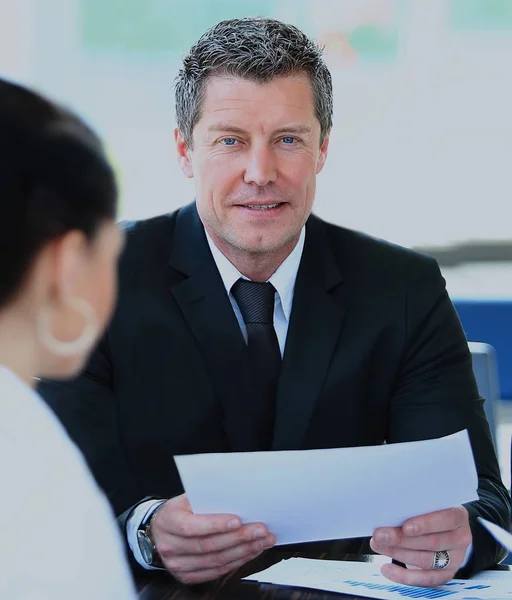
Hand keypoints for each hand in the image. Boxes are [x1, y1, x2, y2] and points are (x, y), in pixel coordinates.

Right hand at [150, 494, 275, 583]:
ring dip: (243, 551)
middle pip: (208, 545)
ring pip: (215, 561)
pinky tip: (250, 552)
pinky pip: (216, 572)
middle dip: (239, 538)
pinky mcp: (187, 576)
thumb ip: (205, 498)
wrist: (159, 531)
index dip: (216, 524)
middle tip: (261, 530)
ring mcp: (177, 564)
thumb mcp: (185, 498)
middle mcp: (170, 546)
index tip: (238, 521)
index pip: (192, 526)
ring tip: (262, 541)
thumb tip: (234, 497)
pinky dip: (237, 562)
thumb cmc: (178, 510)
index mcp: (168, 521)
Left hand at [370, 506, 471, 586]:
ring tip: (378, 546)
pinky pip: (425, 579)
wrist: (444, 529)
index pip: (447, 519)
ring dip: (398, 553)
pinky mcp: (446, 574)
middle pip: (431, 541)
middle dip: (402, 539)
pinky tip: (387, 569)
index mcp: (458, 516)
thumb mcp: (429, 506)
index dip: (426, 524)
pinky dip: (403, 576)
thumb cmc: (431, 512)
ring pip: (425, 560)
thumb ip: (415, 508)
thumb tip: (388, 512)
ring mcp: (455, 558)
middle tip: (380, 535)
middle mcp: (460, 538)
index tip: (405, 527)